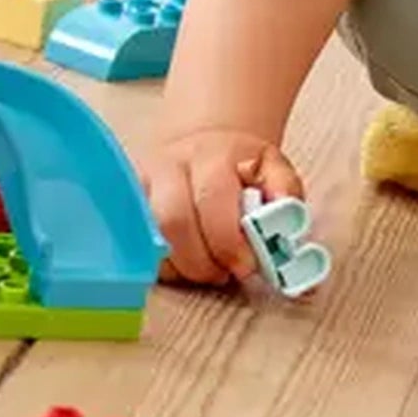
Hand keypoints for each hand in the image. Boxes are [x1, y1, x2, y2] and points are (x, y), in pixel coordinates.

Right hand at [144, 125, 305, 287]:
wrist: (205, 142)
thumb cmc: (242, 164)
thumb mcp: (274, 166)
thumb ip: (285, 190)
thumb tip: (290, 222)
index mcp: (210, 154)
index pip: (211, 201)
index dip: (227, 242)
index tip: (246, 266)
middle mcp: (167, 167)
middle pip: (172, 224)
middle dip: (202, 262)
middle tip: (225, 274)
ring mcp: (140, 186)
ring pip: (150, 241)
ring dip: (183, 268)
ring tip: (210, 268)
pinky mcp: (127, 206)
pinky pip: (138, 248)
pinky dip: (166, 266)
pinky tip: (188, 263)